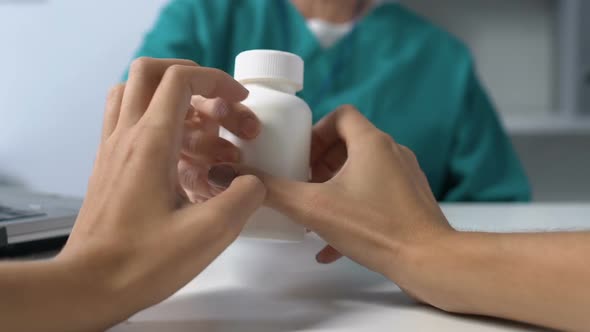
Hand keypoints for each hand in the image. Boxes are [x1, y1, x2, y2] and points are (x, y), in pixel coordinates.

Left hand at [56, 58, 265, 329]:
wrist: (89, 285)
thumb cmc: (144, 260)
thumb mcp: (210, 232)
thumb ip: (244, 197)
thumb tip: (253, 182)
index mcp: (151, 142)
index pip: (180, 79)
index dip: (216, 80)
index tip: (240, 101)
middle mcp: (126, 135)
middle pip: (151, 72)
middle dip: (194, 81)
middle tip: (221, 112)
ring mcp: (112, 149)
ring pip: (134, 93)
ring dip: (171, 99)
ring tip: (202, 131)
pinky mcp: (108, 166)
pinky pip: (128, 122)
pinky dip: (157, 122)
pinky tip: (181, 157)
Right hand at [210, 105, 452, 283]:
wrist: (428, 260)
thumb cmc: (376, 228)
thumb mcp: (313, 207)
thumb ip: (271, 190)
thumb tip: (230, 174)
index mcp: (372, 142)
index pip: (341, 115)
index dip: (316, 130)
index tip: (299, 154)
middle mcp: (392, 153)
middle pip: (349, 144)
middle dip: (320, 165)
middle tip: (302, 184)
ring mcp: (405, 177)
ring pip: (361, 172)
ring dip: (334, 188)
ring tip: (314, 212)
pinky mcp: (410, 201)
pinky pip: (374, 196)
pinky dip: (352, 209)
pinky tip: (332, 242)